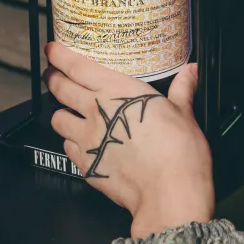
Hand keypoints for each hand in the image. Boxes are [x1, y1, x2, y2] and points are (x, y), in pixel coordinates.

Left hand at [45, 42, 214, 237]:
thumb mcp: (184, 113)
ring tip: (67, 111)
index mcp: (117, 90)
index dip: (60, 55)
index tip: (52, 49)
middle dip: (53, 78)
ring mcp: (87, 139)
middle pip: (61, 89)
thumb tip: (191, 71)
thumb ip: (182, 89)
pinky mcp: (85, 165)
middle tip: (52, 73)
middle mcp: (95, 111)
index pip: (77, 66)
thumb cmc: (178, 151)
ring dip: (61, 112)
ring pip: (58, 119)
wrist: (168, 194)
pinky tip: (81, 142)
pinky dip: (70, 141)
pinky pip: (67, 147)